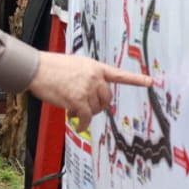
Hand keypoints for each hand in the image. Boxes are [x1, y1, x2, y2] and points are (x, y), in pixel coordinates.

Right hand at [26, 53, 152, 130]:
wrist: (37, 68)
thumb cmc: (52, 67)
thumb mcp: (75, 65)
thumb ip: (87, 76)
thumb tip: (91, 96)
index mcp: (95, 67)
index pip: (118, 74)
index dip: (136, 79)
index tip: (150, 82)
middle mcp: (94, 77)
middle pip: (107, 98)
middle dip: (98, 105)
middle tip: (85, 107)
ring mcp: (87, 88)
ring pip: (96, 109)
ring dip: (87, 113)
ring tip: (73, 110)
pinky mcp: (78, 99)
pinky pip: (86, 117)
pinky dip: (83, 123)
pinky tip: (77, 123)